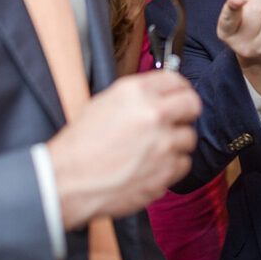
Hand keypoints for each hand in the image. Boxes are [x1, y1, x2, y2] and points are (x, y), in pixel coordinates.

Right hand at [47, 70, 200, 227]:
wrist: (68, 180)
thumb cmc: (81, 144)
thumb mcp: (105, 102)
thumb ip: (138, 95)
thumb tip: (161, 93)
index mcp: (137, 92)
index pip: (177, 80)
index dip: (180, 89)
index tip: (179, 95)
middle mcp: (154, 114)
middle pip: (192, 105)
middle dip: (185, 112)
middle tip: (176, 120)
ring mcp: (163, 144)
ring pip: (188, 138)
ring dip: (175, 143)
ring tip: (152, 149)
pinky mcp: (166, 172)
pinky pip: (182, 164)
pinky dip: (170, 167)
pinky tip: (150, 166)